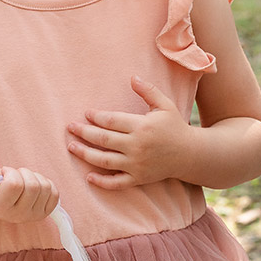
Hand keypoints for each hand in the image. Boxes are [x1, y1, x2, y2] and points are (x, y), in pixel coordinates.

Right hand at [0, 159, 57, 221]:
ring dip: (34, 177)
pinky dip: (45, 183)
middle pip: (33, 186)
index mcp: (0, 209)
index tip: (4, 173)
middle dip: (23, 173)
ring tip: (22, 181)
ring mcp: (34, 216)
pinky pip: (54, 193)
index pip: (15, 185)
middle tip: (14, 176)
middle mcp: (18, 216)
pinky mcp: (46, 212)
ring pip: (45, 187)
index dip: (10, 172)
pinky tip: (32, 186)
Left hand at [67, 76, 189, 189]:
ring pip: (104, 161)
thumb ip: (148, 91)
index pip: (111, 121)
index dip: (96, 117)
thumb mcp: (164, 105)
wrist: (190, 154)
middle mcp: (136, 146)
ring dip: (85, 154)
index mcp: (141, 126)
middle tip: (70, 127)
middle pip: (103, 139)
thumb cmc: (175, 126)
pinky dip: (102, 182)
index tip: (86, 113)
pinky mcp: (138, 178)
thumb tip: (132, 77)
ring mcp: (136, 164)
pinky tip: (89, 176)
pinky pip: (116, 183)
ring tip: (72, 147)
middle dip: (83, 132)